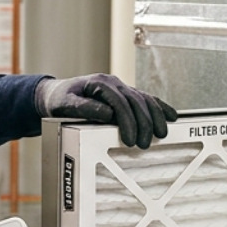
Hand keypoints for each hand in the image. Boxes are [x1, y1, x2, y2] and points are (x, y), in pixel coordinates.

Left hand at [34, 74, 176, 148]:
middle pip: (136, 101)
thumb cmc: (59, 100)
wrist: (55, 93)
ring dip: (156, 116)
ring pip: (145, 99)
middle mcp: (113, 83)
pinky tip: (171, 116)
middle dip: (144, 123)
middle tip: (144, 144)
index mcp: (100, 83)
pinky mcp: (125, 94)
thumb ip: (85, 108)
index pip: (120, 101)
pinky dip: (159, 107)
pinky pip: (146, 99)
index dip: (127, 121)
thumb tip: (108, 114)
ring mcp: (121, 87)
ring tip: (161, 135)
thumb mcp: (65, 104)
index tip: (130, 139)